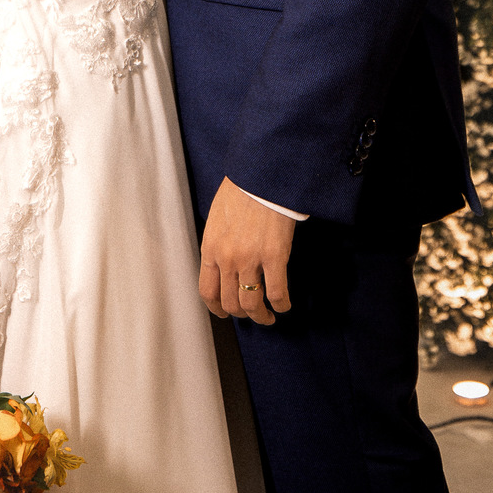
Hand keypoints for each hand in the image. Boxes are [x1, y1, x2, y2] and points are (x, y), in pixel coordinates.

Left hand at [199, 176, 294, 326]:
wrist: (261, 175)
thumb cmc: (241, 190)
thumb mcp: (218, 219)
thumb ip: (219, 244)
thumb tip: (225, 262)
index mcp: (210, 248)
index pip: (207, 291)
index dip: (217, 308)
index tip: (225, 313)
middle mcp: (227, 259)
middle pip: (230, 303)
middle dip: (241, 314)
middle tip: (252, 313)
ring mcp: (250, 260)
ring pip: (252, 304)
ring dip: (261, 316)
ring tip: (268, 316)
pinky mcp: (274, 257)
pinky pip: (277, 293)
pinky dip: (281, 304)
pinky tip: (285, 305)